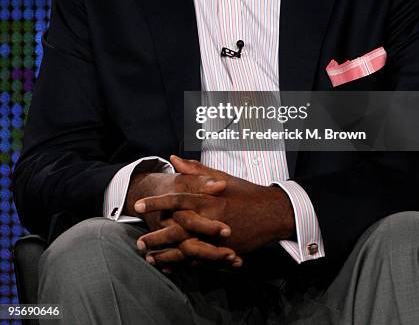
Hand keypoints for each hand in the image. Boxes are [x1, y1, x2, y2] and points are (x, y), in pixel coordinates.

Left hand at [136, 156, 294, 256]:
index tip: (138, 204)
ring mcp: (218, 237)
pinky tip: (170, 267)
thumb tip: (174, 159)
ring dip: (167, 254)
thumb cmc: (245, 192)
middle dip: (157, 235)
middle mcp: (211, 218)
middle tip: (139, 240)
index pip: (177, 199)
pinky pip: (201, 260)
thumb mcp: (222, 176)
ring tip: (149, 257)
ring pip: (187, 249)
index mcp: (209, 198)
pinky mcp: (225, 251)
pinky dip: (184, 265)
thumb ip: (196, 170)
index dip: (156, 202)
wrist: (272, 213)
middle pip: (178, 228)